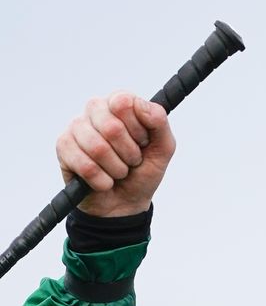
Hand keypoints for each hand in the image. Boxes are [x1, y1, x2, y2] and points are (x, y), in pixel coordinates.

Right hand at [56, 91, 175, 216]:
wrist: (126, 202)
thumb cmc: (144, 170)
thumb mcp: (163, 148)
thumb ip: (159, 122)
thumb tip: (140, 104)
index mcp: (119, 102)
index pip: (124, 102)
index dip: (138, 129)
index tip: (143, 142)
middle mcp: (95, 109)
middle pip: (112, 127)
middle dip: (130, 153)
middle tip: (132, 160)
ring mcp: (76, 127)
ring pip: (98, 148)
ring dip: (117, 168)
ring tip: (119, 171)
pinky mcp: (63, 147)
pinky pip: (86, 166)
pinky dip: (103, 180)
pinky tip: (104, 180)